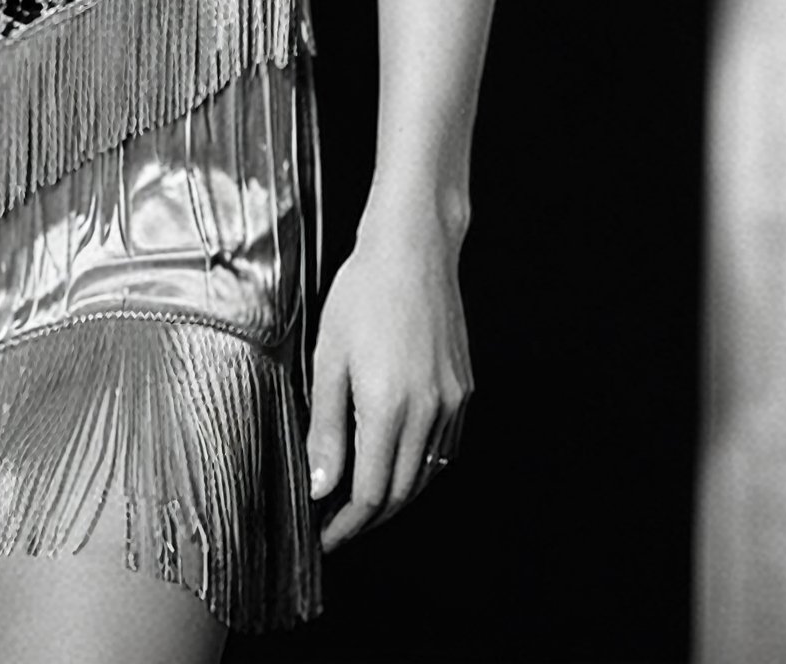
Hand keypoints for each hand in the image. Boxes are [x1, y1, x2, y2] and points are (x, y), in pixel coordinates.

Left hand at [306, 205, 472, 547]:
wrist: (414, 248)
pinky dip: (419, 468)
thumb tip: (320, 485)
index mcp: (388, 406)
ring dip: (394, 497)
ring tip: (360, 499)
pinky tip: (395, 459)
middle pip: (401, 493)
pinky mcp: (465, 391)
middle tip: (336, 525)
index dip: (346, 524)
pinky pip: (444, 449)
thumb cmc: (364, 292)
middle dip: (367, 519)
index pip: (370, 494)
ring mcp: (452, 403)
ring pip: (425, 476)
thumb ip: (324, 427)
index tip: (325, 536)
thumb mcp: (328, 358)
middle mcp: (429, 412)